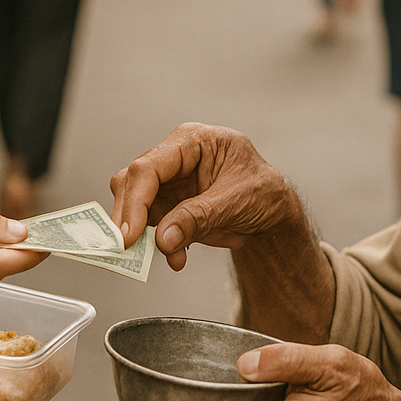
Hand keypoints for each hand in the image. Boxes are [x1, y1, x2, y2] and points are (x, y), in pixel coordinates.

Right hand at [110, 123, 303, 270]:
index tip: (128, 234)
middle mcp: (174, 158)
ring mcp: (169, 182)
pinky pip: (148, 225)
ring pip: (134, 205)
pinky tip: (177, 259)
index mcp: (192, 141)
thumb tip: (162, 239)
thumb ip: (198, 218)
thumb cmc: (263, 193)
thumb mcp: (236, 202)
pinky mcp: (167, 205)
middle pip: (133, 183)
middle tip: (128, 250)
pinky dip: (157, 244)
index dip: (135, 200)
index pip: (150, 167)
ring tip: (166, 257)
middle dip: (129, 218)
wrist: (272, 215)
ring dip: (142, 235)